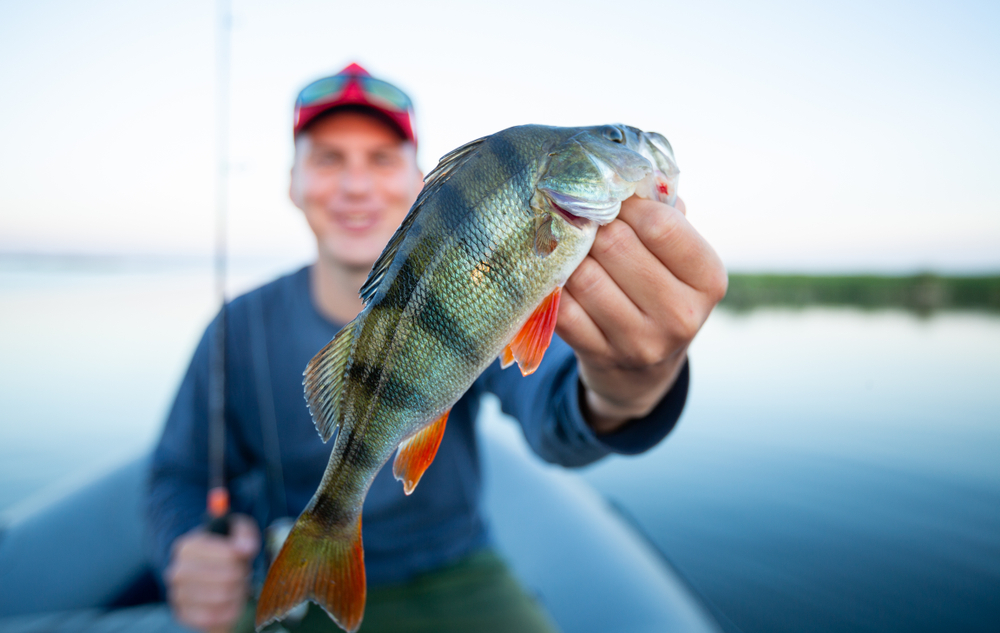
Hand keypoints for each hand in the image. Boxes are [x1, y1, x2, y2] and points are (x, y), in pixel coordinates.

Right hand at [166, 514, 259, 632]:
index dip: (242, 558)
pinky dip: (228, 612)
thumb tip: (245, 549)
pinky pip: (212, 619)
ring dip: (237, 594)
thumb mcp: (236, 531)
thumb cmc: (224, 549)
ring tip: (236, 587)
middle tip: (241, 574)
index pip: (229, 555)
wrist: (206, 572)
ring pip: (221, 599)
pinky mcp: (182, 615)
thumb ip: (244, 535)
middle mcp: (177, 571)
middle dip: (241, 576)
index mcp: (187, 547)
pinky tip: (230, 602)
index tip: (241, 557)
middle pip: (227, 578)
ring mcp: (177, 595)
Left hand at [556, 196, 726, 433]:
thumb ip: (664, 213)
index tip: (610, 197)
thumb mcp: (679, 258)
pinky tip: (553, 273)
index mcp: (708, 279)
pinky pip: (562, 308)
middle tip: (578, 214)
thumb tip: (626, 171)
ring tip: (564, 241)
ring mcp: (639, 342)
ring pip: (584, 275)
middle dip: (591, 224)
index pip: (661, 224)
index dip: (626, 203)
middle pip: (616, 245)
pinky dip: (552, 285)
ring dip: (566, 253)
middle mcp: (680, 315)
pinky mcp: (600, 356)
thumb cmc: (659, 290)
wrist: (643, 369)